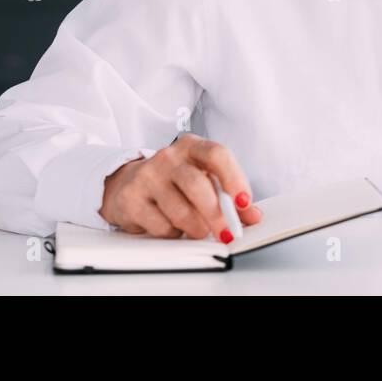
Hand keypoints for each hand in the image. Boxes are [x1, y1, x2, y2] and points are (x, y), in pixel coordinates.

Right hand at [99, 133, 263, 240]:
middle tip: (226, 232)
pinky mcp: (131, 199)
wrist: (128, 182)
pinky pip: (161, 226)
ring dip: (195, 228)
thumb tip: (253, 216)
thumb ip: (229, 195)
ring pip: (180, 211)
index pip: (217, 154)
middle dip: (216, 214)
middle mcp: (168, 157)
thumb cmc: (175, 181)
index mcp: (191, 147)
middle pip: (197, 186)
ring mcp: (147, 177)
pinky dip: (174, 233)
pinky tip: (173, 226)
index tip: (244, 203)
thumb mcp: (203, 178)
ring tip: (198, 230)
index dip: (234, 179)